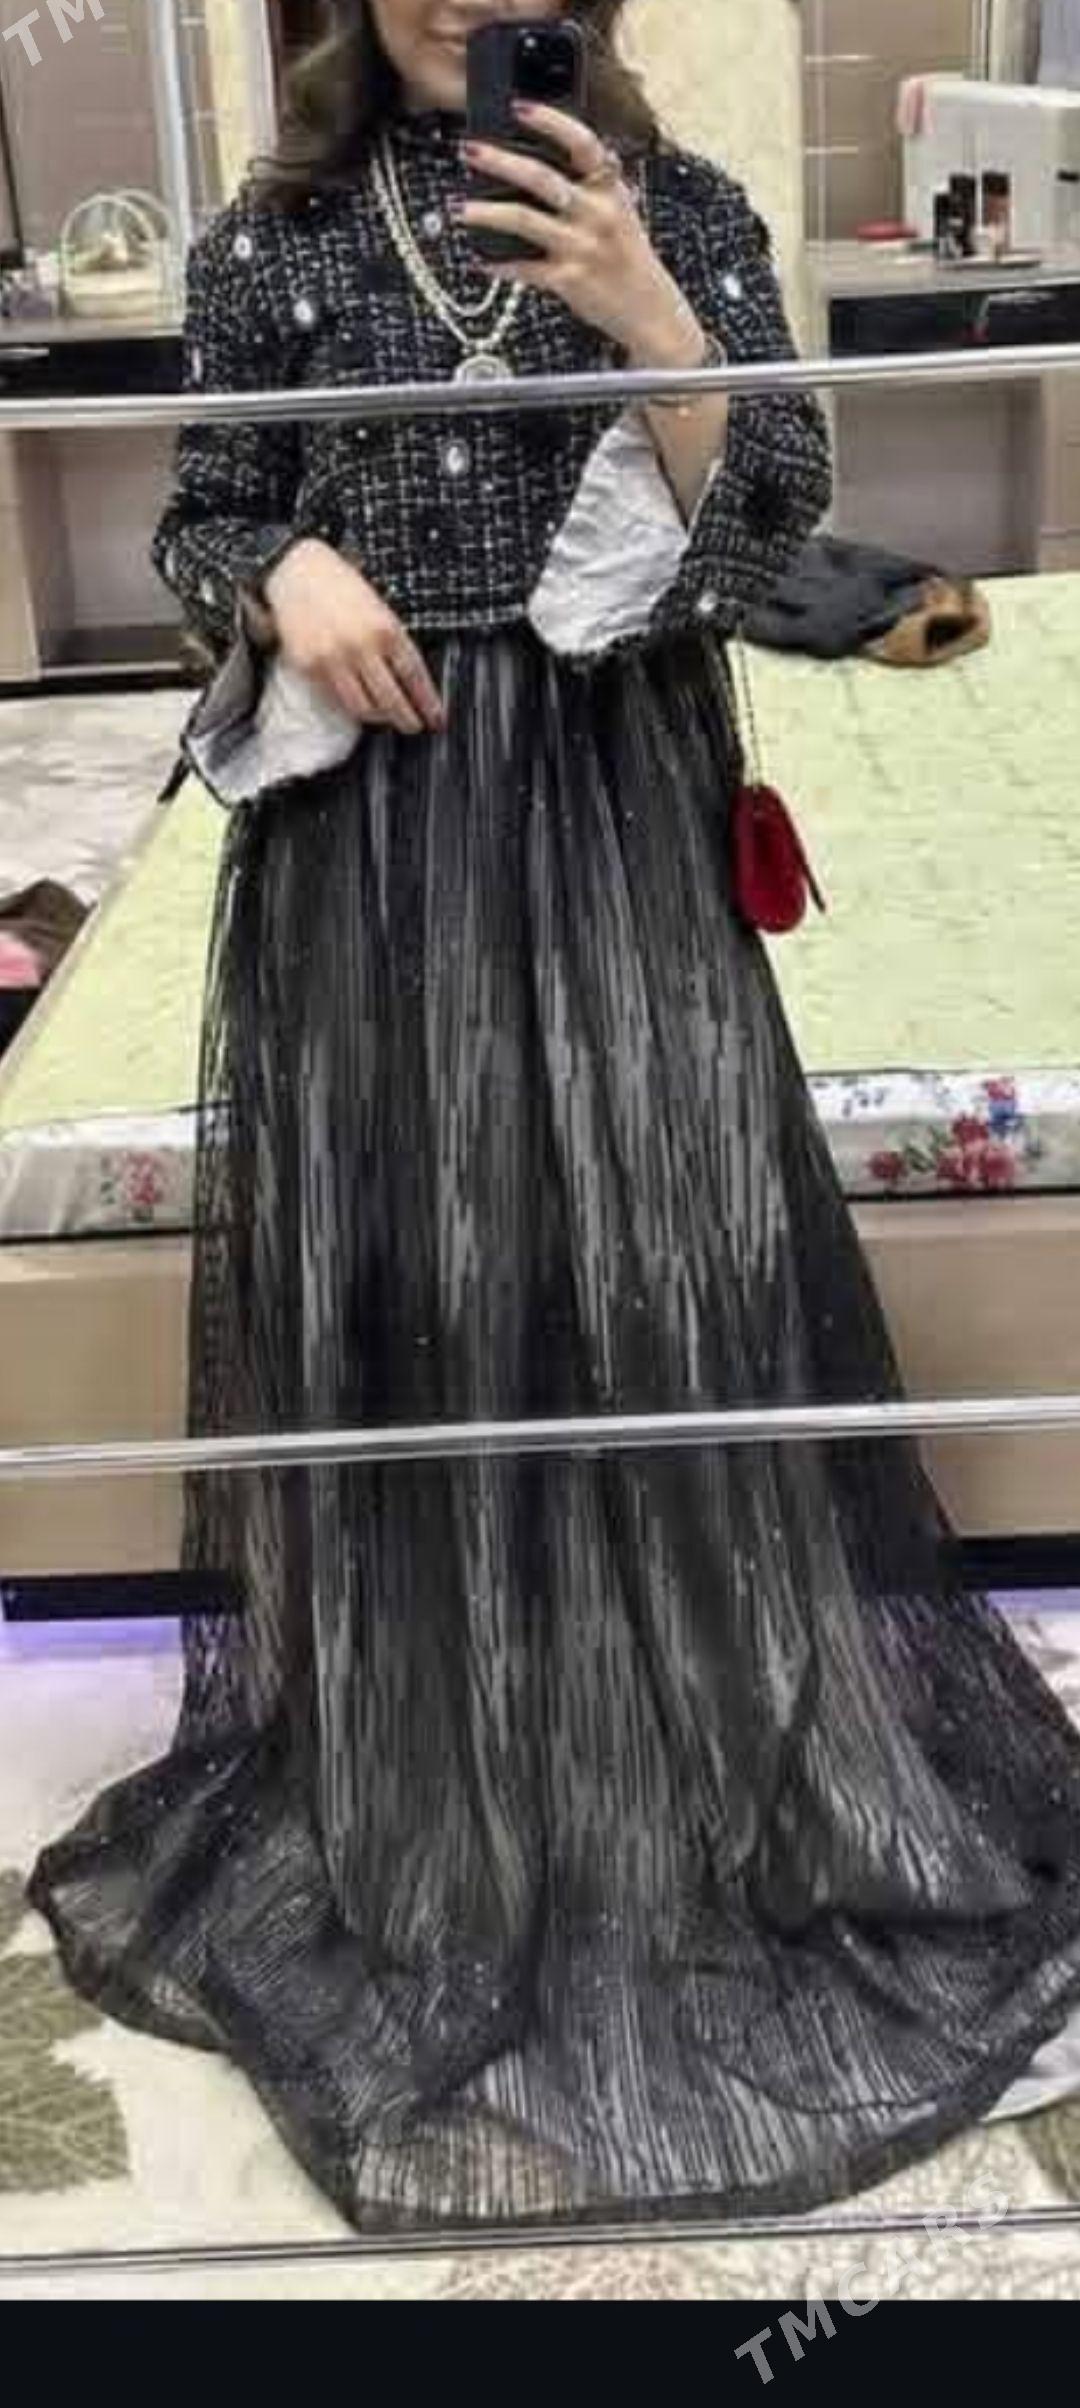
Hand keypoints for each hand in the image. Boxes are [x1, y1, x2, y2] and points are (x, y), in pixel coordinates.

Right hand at [263, 539, 445, 735]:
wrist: (297, 570)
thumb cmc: (341, 585)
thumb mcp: (378, 606)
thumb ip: (393, 640)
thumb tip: (409, 680)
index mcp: (385, 628)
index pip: (414, 676)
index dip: (428, 702)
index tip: (435, 718)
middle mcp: (360, 646)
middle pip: (391, 699)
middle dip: (407, 719)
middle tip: (413, 726)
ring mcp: (333, 659)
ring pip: (363, 707)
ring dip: (378, 717)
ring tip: (385, 716)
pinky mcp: (309, 667)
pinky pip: (335, 699)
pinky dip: (350, 704)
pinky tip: (358, 702)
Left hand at [458, 102, 706, 372]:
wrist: (649, 310)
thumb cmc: (626, 257)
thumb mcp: (619, 211)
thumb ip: (590, 185)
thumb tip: (541, 161)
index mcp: (609, 189)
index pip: (582, 142)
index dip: (550, 121)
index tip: (519, 106)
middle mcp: (596, 213)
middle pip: (542, 178)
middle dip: (500, 161)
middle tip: (469, 150)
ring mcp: (582, 247)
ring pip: (524, 220)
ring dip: (485, 213)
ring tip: (458, 208)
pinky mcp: (569, 280)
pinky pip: (524, 269)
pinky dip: (499, 265)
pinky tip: (481, 261)